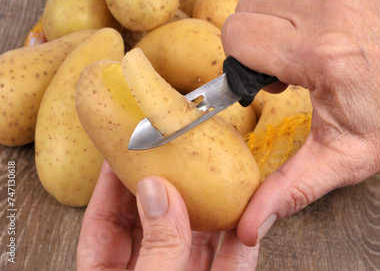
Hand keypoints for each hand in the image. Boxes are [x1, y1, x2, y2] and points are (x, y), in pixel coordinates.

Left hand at [77, 161, 258, 269]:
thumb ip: (156, 246)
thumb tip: (158, 192)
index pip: (103, 222)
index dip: (111, 182)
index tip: (122, 148)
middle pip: (154, 220)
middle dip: (165, 184)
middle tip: (172, 148)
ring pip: (196, 237)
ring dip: (208, 205)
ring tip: (213, 170)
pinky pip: (233, 261)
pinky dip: (242, 238)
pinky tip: (248, 210)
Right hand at [221, 0, 379, 245]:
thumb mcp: (340, 160)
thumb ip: (288, 189)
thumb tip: (249, 226)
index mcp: (324, 55)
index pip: (238, 35)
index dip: (242, 64)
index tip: (265, 84)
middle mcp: (334, 11)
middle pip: (248, 9)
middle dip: (256, 44)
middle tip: (287, 70)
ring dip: (279, 22)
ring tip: (305, 49)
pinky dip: (303, 5)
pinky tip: (324, 29)